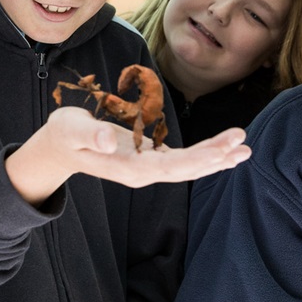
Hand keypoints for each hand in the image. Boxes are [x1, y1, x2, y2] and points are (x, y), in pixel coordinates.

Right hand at [7, 107, 250, 204]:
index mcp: (127, 168)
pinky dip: (204, 156)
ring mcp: (145, 169)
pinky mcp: (148, 160)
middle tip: (243, 142)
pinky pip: (181, 161)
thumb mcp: (69, 128)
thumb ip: (88, 134)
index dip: (199, 158)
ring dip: (216, 158)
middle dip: (215, 156)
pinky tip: (223, 152)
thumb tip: (109, 140)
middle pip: (185, 169)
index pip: (170, 166)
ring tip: (243, 149)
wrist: (58, 149)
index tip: (223, 148)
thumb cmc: (63, 135)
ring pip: (186, 167)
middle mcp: (141, 173)